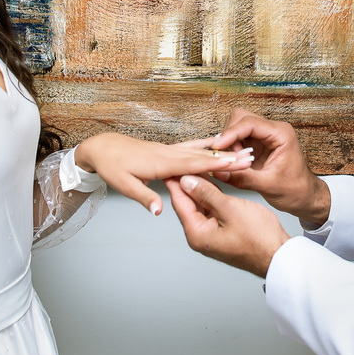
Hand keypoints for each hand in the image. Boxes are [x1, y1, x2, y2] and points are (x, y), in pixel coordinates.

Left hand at [74, 133, 252, 214]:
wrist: (102, 147)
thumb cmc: (112, 167)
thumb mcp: (124, 186)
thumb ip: (145, 197)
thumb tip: (159, 211)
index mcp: (161, 164)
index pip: (195, 165)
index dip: (217, 164)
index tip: (237, 163)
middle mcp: (169, 154)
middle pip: (204, 155)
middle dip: (228, 157)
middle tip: (251, 157)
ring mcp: (170, 149)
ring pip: (201, 150)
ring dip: (222, 151)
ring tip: (243, 150)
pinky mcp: (168, 149)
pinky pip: (192, 147)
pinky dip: (207, 145)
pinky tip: (218, 143)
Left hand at [168, 175, 291, 277]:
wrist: (279, 255)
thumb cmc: (258, 237)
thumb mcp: (230, 210)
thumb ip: (207, 194)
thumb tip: (187, 181)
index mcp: (197, 234)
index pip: (180, 202)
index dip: (175, 180)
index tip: (172, 163)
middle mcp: (201, 235)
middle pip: (188, 202)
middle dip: (188, 180)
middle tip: (186, 159)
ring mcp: (212, 233)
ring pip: (201, 204)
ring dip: (202, 185)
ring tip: (199, 164)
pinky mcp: (223, 230)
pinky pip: (213, 208)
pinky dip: (213, 194)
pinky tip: (213, 179)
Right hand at [206, 109, 330, 225]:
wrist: (304, 197)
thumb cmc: (295, 190)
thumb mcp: (268, 186)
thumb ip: (243, 178)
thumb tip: (219, 172)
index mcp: (281, 134)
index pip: (249, 123)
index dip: (230, 134)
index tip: (217, 147)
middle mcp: (272, 130)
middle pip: (240, 118)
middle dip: (229, 136)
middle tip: (226, 157)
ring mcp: (264, 136)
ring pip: (237, 126)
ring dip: (229, 142)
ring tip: (231, 162)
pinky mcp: (257, 144)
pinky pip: (238, 139)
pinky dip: (230, 148)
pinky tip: (232, 163)